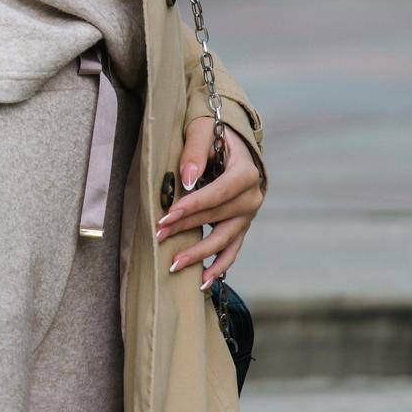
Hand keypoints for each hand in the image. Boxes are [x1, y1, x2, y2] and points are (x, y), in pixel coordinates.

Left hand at [155, 118, 264, 289]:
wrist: (231, 140)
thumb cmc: (213, 132)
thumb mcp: (202, 131)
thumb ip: (195, 152)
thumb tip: (188, 180)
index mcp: (246, 172)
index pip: (218, 194)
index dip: (193, 206)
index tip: (167, 215)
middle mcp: (253, 196)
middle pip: (217, 217)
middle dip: (186, 227)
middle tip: (158, 234)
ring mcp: (248, 214)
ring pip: (225, 239)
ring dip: (200, 254)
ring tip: (175, 265)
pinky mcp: (241, 225)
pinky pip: (232, 249)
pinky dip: (219, 266)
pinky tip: (203, 281)